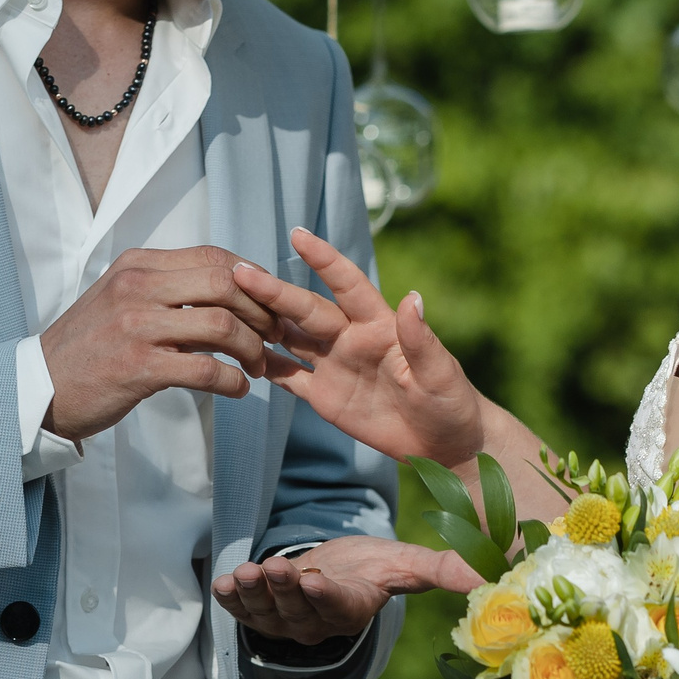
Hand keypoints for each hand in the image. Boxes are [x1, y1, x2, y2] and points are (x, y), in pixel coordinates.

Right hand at [39, 245, 275, 441]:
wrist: (41, 387)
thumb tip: (229, 288)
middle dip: (261, 311)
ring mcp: (136, 326)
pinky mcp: (137, 367)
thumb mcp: (122, 298)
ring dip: (251, 349)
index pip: (213, 256)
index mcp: (138, 265)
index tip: (268, 303)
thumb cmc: (90, 345)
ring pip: (220, 325)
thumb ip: (167, 287)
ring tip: (257, 366)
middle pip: (225, 283)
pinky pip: (205, 370)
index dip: (252, 279)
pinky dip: (232, 381)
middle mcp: (137, 287)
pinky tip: (237, 389)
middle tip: (274, 335)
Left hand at [210, 535, 481, 643]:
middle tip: (273, 568)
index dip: (323, 595)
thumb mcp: (405, 563)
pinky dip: (231, 599)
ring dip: (253, 593)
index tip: (312, 578)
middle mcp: (317, 622)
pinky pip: (244, 611)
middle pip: (298, 610)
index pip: (337, 606)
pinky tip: (221, 584)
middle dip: (283, 589)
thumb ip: (440, 569)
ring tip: (243, 573)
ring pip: (267, 612)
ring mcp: (287, 621)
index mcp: (352, 609)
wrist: (336, 569)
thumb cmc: (371, 566)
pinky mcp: (262, 613)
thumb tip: (490, 575)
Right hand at [230, 228, 486, 466]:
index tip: (299, 234)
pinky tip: (238, 354)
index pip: (347, 284)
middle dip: (274, 290)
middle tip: (240, 271)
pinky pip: (289, 376)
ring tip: (226, 305)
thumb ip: (422, 339)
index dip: (325, 260)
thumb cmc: (452, 403)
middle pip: (306, 309)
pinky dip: (265, 365)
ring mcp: (335, 366)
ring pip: (291, 337)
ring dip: (262, 321)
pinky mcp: (326, 396)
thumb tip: (413, 298)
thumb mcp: (441, 373)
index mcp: (380, 325)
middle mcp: (351, 339)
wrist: (446, 444)